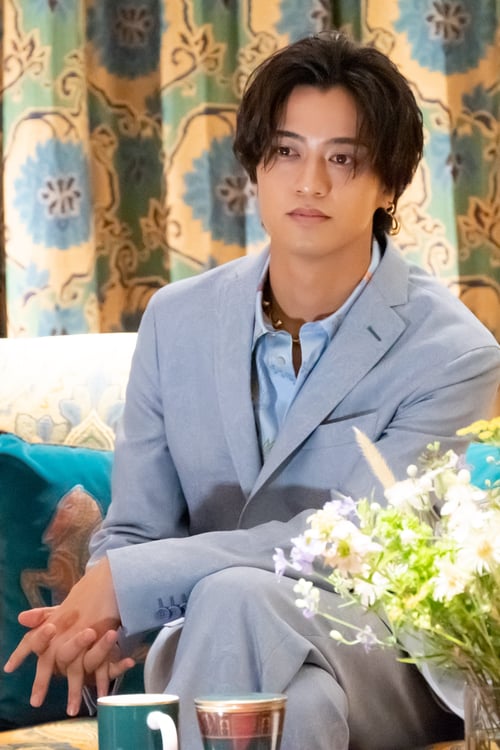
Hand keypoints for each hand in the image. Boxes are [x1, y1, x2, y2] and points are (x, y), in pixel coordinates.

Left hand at [3, 557, 131, 714]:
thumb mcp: (64, 605)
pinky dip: (102, 679)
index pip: (34, 638)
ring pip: (76, 667)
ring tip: (71, 709)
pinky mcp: (104, 636)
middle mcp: (66, 629)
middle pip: (51, 659)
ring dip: (74, 689)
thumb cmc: (88, 595)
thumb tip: (21, 618)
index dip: (21, 653)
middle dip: (43, 681)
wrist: (111, 579)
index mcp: (56, 622)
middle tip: (36, 701)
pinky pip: (103, 662)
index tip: (9, 668)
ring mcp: (86, 634)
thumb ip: (44, 616)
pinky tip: (100, 694)